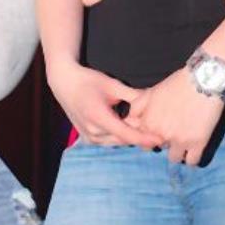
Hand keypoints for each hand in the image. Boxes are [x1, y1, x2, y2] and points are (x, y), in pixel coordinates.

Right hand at [48, 60, 162, 148]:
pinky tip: (130, 128)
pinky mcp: (87, 138)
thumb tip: (154, 101)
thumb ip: (133, 96)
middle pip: (123, 140)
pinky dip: (119, 137)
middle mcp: (93, 131)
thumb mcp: (113, 86)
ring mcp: (89, 137)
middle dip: (140, 137)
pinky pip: (109, 141)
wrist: (65, 84)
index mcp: (99, 117)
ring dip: (130, 137)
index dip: (144, 138)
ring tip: (146, 130)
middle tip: (159, 133)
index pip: (126, 134)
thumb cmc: (89, 81)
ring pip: (117, 142)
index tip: (159, 139)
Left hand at [128, 68, 224, 165]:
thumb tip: (129, 120)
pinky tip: (195, 148)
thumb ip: (137, 107)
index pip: (143, 140)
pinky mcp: (197, 144)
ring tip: (186, 140)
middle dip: (165, 142)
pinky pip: (192, 162)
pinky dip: (192, 157)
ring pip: (174, 158)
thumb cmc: (177, 83)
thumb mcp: (151, 92)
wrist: (203, 79)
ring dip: (178, 151)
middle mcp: (161, 134)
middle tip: (176, 130)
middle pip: (159, 148)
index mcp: (149, 123)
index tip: (161, 129)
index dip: (151, 135)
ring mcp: (179, 141)